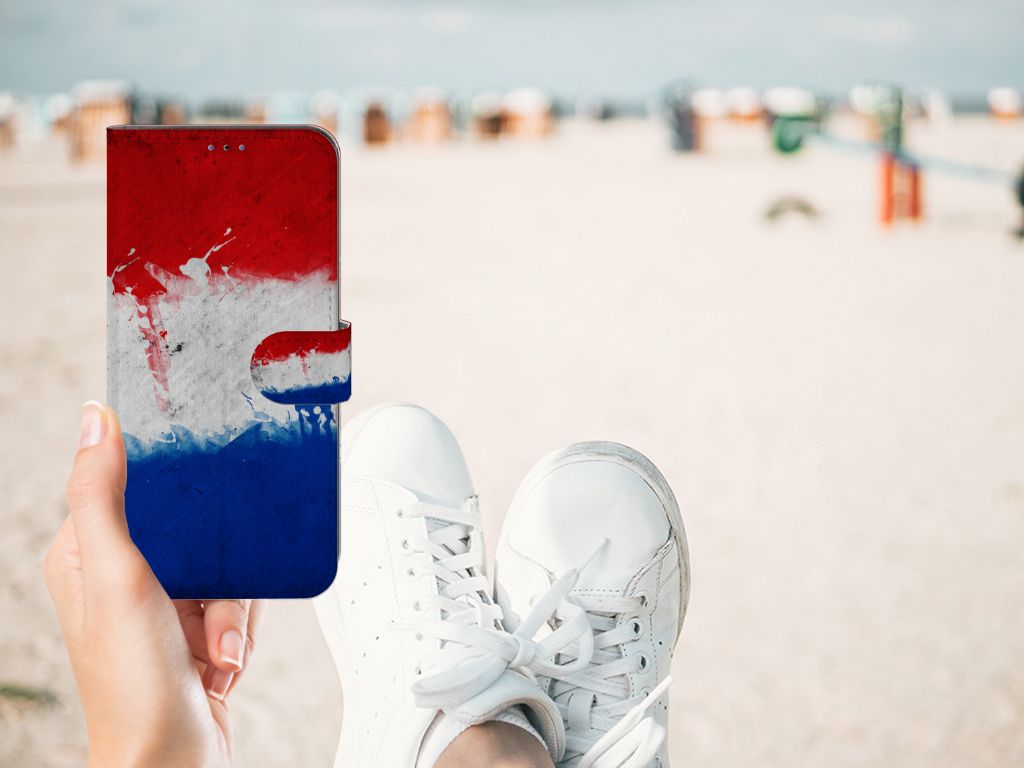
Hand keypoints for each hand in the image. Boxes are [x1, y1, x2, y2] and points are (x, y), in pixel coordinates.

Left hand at [44, 402, 263, 767]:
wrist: (174, 760)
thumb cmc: (134, 685)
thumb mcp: (117, 576)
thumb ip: (102, 496)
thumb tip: (95, 420)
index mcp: (86, 555)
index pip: (129, 486)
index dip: (170, 486)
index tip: (199, 485)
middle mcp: (123, 575)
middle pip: (193, 526)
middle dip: (218, 569)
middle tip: (213, 600)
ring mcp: (163, 603)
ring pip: (224, 563)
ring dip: (232, 608)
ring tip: (217, 644)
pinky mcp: (196, 627)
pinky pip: (239, 598)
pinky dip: (240, 628)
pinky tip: (224, 657)